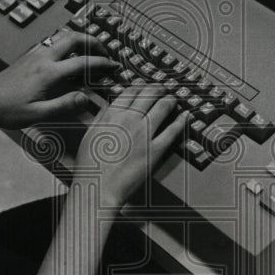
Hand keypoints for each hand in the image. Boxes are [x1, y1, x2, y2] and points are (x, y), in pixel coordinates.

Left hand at [0, 29, 117, 128]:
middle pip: (74, 38)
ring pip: (63, 37)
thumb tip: (85, 97)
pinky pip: (54, 44)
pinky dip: (68, 46)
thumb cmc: (7, 109)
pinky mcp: (29, 56)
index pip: (83, 62)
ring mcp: (35, 54)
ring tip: (91, 53)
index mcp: (48, 73)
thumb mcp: (37, 114)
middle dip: (94, 41)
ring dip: (81, 41)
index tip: (114, 65)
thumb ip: (64, 105)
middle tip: (105, 52)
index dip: (102, 63)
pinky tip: (70, 60)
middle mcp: (43, 58)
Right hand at [73, 84, 188, 208]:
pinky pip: (172, 131)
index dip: (141, 86)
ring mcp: (144, 135)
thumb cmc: (91, 167)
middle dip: (158, 89)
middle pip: (149, 95)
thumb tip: (108, 105)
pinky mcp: (155, 151)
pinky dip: (181, 121)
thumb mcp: (89, 135)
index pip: (131, 92)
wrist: (98, 188)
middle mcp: (130, 120)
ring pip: (163, 108)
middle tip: (163, 89)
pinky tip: (185, 115)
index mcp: (112, 116)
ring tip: (174, 98)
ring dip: (170, 99)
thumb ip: (101, 118)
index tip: (145, 86)